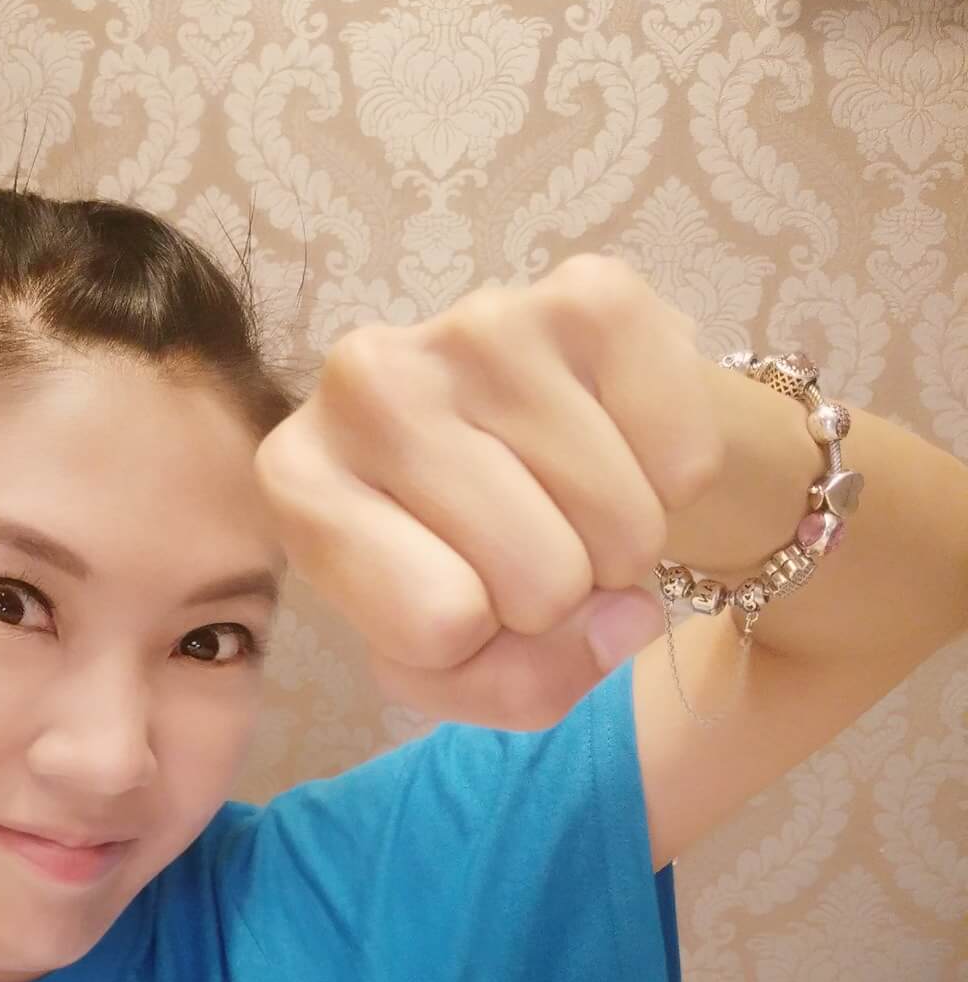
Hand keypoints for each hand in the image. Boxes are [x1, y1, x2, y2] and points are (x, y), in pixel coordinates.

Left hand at [251, 253, 726, 729]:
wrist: (534, 439)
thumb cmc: (457, 561)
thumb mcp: (443, 663)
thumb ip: (512, 687)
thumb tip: (629, 619)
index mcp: (297, 480)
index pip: (437, 626)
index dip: (476, 647)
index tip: (460, 601)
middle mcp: (366, 382)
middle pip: (538, 581)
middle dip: (558, 601)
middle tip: (527, 551)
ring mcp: (479, 322)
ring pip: (619, 525)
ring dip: (620, 548)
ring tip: (570, 506)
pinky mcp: (591, 294)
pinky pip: (684, 458)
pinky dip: (674, 483)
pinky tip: (617, 449)